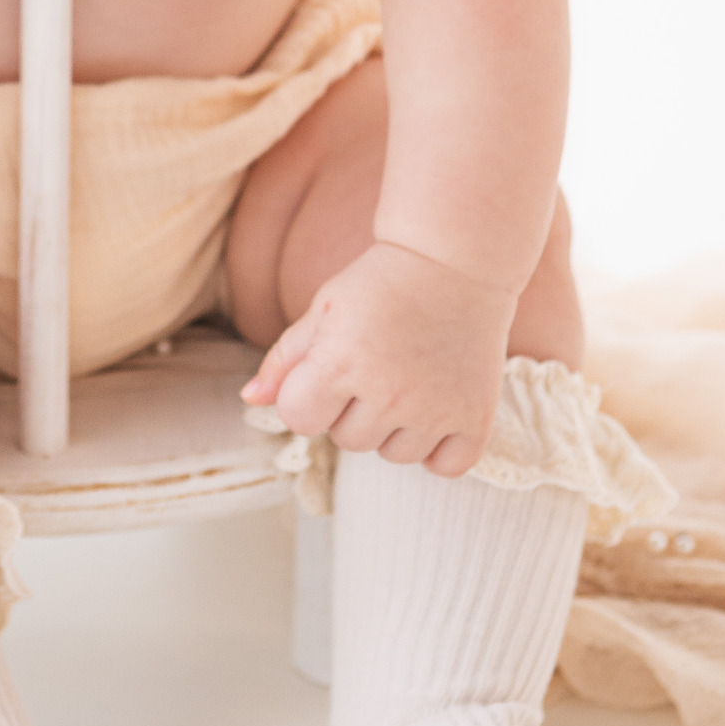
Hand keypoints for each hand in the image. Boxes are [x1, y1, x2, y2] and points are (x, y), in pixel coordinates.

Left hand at [241, 241, 514, 476]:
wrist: (455, 258)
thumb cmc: (380, 282)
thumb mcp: (324, 308)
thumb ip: (284, 358)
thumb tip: (250, 399)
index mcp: (341, 363)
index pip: (298, 419)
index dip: (306, 396)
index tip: (327, 370)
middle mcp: (389, 393)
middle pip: (347, 440)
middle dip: (351, 410)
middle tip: (376, 364)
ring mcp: (435, 409)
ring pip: (393, 455)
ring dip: (393, 429)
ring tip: (407, 380)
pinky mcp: (475, 417)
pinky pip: (446, 467)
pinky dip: (439, 450)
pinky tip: (435, 412)